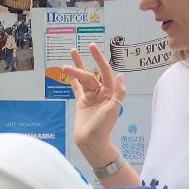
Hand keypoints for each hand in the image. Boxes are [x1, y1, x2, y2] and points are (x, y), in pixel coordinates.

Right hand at [62, 44, 124, 164]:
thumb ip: (118, 93)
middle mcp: (101, 92)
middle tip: (71, 55)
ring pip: (83, 78)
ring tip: (72, 52)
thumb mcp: (114, 109)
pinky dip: (74, 80)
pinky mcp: (82, 102)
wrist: (91, 141)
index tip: (92, 47)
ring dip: (77, 66)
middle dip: (80, 67)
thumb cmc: (104, 126)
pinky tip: (68, 71)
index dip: (99, 58)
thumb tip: (120, 76)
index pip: (105, 71)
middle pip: (90, 75)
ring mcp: (91, 96)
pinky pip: (77, 88)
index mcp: (110, 92)